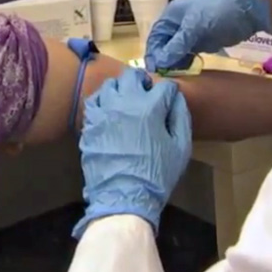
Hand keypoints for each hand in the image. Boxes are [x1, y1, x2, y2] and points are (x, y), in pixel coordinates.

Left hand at [72, 69, 191, 237]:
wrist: (124, 197)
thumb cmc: (157, 175)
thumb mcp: (181, 148)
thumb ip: (180, 118)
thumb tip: (176, 99)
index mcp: (151, 107)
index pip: (163, 85)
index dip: (169, 92)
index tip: (170, 99)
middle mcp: (125, 102)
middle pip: (132, 75)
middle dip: (142, 81)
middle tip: (146, 94)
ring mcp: (104, 111)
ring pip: (110, 85)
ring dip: (121, 89)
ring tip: (125, 101)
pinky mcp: (90, 123)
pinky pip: (93, 102)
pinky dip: (102, 102)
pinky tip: (108, 112)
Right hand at [144, 0, 271, 71]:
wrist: (249, 10)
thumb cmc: (219, 12)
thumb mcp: (195, 27)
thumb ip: (177, 45)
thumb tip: (160, 62)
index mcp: (172, 14)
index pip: (155, 36)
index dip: (153, 53)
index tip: (154, 71)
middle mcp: (179, 24)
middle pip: (164, 45)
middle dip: (163, 59)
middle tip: (164, 78)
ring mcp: (192, 33)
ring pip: (176, 51)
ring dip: (174, 63)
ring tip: (175, 77)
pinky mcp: (204, 42)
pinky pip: (189, 54)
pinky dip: (186, 62)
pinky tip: (186, 72)